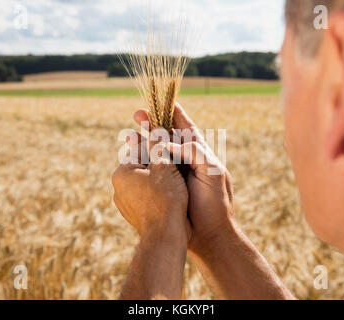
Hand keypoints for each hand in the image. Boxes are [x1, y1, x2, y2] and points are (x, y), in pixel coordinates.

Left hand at [112, 135, 190, 242]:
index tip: (166, 136)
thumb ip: (158, 145)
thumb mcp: (164, 166)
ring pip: (143, 182)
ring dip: (157, 176)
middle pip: (140, 165)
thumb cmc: (166, 198)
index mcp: (121, 173)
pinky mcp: (134, 215)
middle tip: (172, 155)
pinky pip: (145, 197)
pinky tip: (171, 192)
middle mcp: (118, 188)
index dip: (154, 141)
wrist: (164, 235)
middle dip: (156, 160)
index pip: (137, 149)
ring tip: (175, 174)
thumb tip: (154, 127)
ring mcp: (125, 204)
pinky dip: (156, 192)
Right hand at [133, 103, 235, 253]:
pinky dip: (140, 159)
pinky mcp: (164, 186)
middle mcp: (186, 160)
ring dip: (142, 141)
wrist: (210, 235)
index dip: (173, 112)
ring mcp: (174, 172)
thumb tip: (170, 142)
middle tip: (137, 114)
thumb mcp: (212, 173)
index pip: (185, 126)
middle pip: (166, 135)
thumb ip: (195, 153)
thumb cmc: (216, 203)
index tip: (161, 99)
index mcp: (200, 152)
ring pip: (155, 151)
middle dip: (151, 123)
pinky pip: (150, 168)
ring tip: (128, 133)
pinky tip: (129, 156)